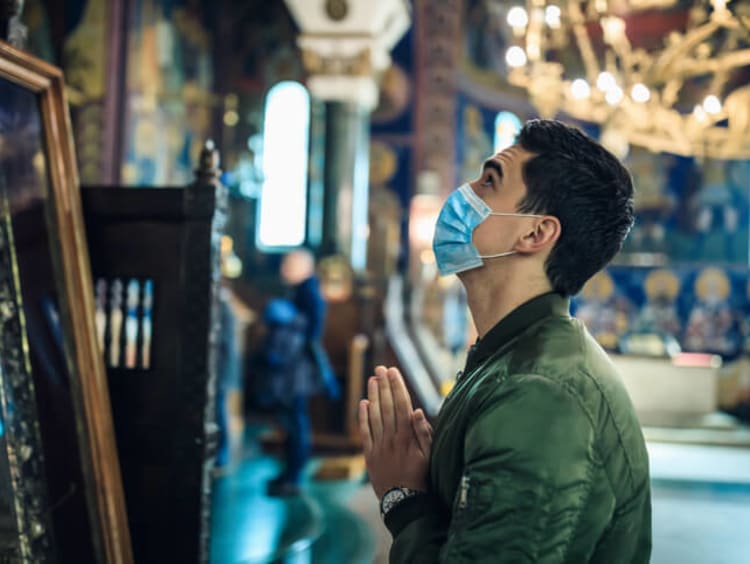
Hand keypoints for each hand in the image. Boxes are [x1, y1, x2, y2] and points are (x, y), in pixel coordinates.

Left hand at [359, 366, 433, 499]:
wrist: (404, 502)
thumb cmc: (421, 478)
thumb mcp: (429, 456)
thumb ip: (423, 432)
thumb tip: (416, 410)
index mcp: (407, 436)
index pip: (401, 405)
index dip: (397, 387)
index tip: (393, 371)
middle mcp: (391, 438)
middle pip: (387, 406)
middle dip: (384, 386)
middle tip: (380, 368)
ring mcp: (379, 446)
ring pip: (375, 415)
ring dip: (373, 396)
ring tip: (372, 380)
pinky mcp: (370, 454)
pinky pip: (365, 431)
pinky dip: (363, 416)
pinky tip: (363, 403)